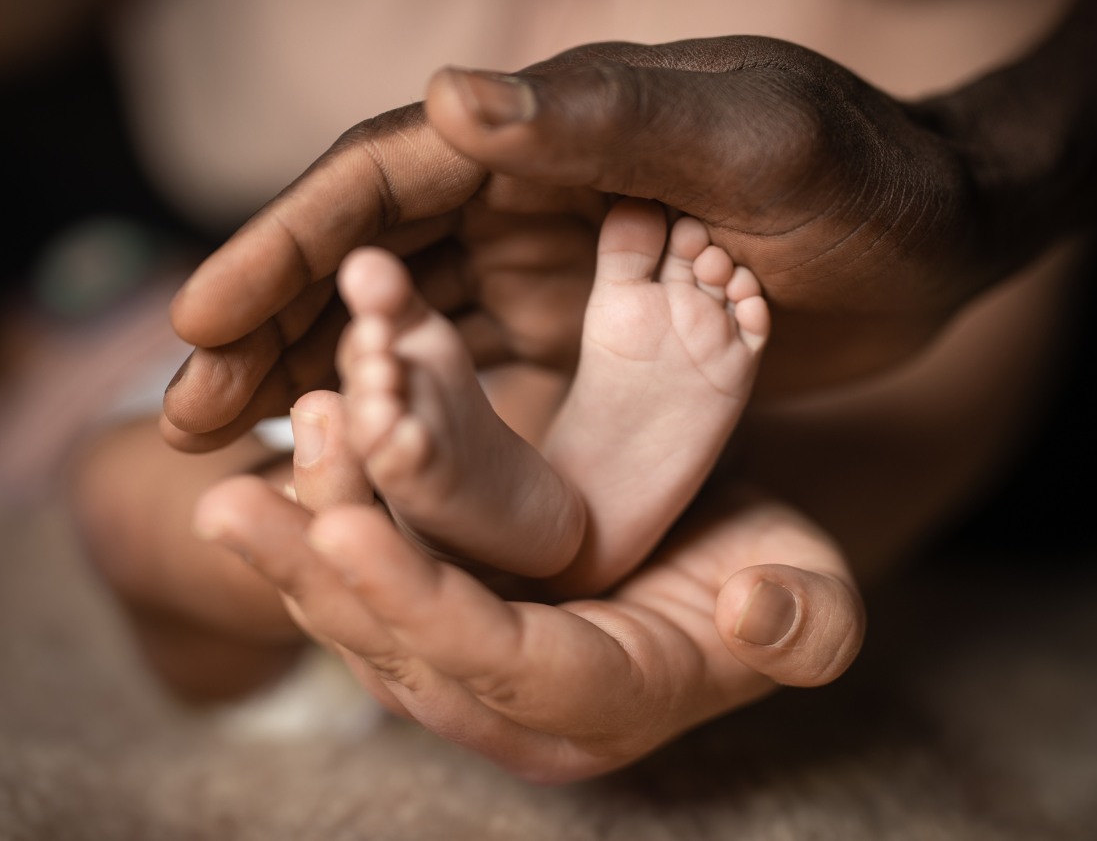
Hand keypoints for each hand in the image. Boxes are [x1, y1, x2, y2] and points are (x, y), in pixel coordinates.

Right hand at [163, 35, 997, 451]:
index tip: (202, 320)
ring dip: (322, 381)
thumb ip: (610, 121)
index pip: (383, 183)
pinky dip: (405, 415)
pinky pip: (471, 374)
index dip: (285, 247)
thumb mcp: (753, 139)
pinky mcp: (581, 331)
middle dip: (274, 331)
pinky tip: (358, 462)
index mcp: (545, 132)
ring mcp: (548, 267)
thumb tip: (449, 105)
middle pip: (368, 260)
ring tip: (242, 450)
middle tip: (192, 416)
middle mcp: (526, 195)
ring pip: (404, 324)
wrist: (940, 238)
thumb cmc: (864, 177)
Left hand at [196, 472, 863, 782]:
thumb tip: (752, 617)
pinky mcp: (444, 609)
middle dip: (317, 577)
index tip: (345, 532)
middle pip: (400, 648)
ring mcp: (470, 660)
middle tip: (235, 503)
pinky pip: (375, 567)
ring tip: (256, 460)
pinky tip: (304, 440)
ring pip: (367, 609)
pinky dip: (332, 506)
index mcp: (601, 704)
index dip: (419, 608)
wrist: (720, 556)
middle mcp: (515, 703)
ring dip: (305, 534)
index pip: (497, 667)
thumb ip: (803, 626)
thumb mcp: (814, 598)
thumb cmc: (770, 575)